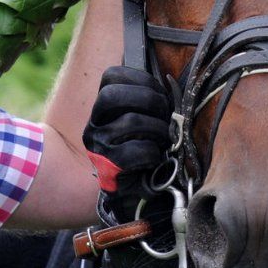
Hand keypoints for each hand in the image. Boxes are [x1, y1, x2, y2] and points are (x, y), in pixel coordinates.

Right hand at [83, 66, 172, 222]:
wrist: (127, 191)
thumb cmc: (139, 149)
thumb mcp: (138, 120)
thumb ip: (147, 100)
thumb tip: (174, 85)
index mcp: (101, 108)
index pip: (110, 76)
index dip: (141, 80)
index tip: (159, 92)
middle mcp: (93, 124)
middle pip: (111, 95)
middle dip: (148, 99)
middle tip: (166, 114)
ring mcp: (98, 146)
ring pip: (129, 121)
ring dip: (157, 128)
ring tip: (165, 138)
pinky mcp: (108, 168)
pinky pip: (135, 151)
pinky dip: (153, 152)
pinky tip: (156, 157)